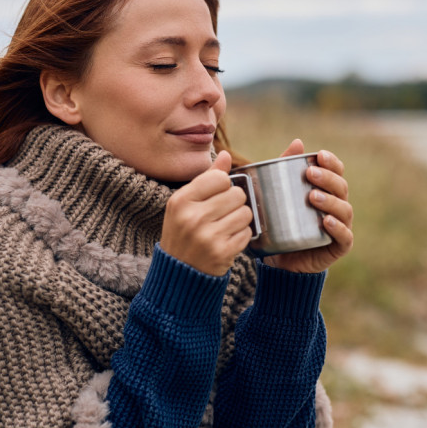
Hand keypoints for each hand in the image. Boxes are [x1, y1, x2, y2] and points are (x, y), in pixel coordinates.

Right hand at [160, 151, 253, 275]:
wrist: (179, 273)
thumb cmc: (184, 231)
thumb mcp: (187, 204)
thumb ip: (207, 178)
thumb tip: (226, 154)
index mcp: (181, 200)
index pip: (220, 178)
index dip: (224, 185)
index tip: (217, 196)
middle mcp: (192, 217)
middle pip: (237, 194)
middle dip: (235, 203)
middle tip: (224, 214)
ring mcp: (206, 236)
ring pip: (245, 213)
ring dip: (241, 220)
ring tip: (226, 227)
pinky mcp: (221, 252)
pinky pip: (247, 233)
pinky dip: (242, 236)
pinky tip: (228, 240)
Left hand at [263, 139, 353, 273]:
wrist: (281, 261)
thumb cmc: (282, 223)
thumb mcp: (279, 195)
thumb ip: (285, 169)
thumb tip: (297, 142)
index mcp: (327, 191)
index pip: (337, 172)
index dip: (332, 162)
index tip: (319, 155)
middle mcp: (338, 206)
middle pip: (341, 187)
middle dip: (327, 178)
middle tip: (309, 174)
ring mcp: (341, 226)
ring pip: (344, 209)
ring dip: (330, 201)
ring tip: (313, 197)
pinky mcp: (338, 247)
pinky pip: (344, 236)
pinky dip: (338, 228)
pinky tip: (327, 221)